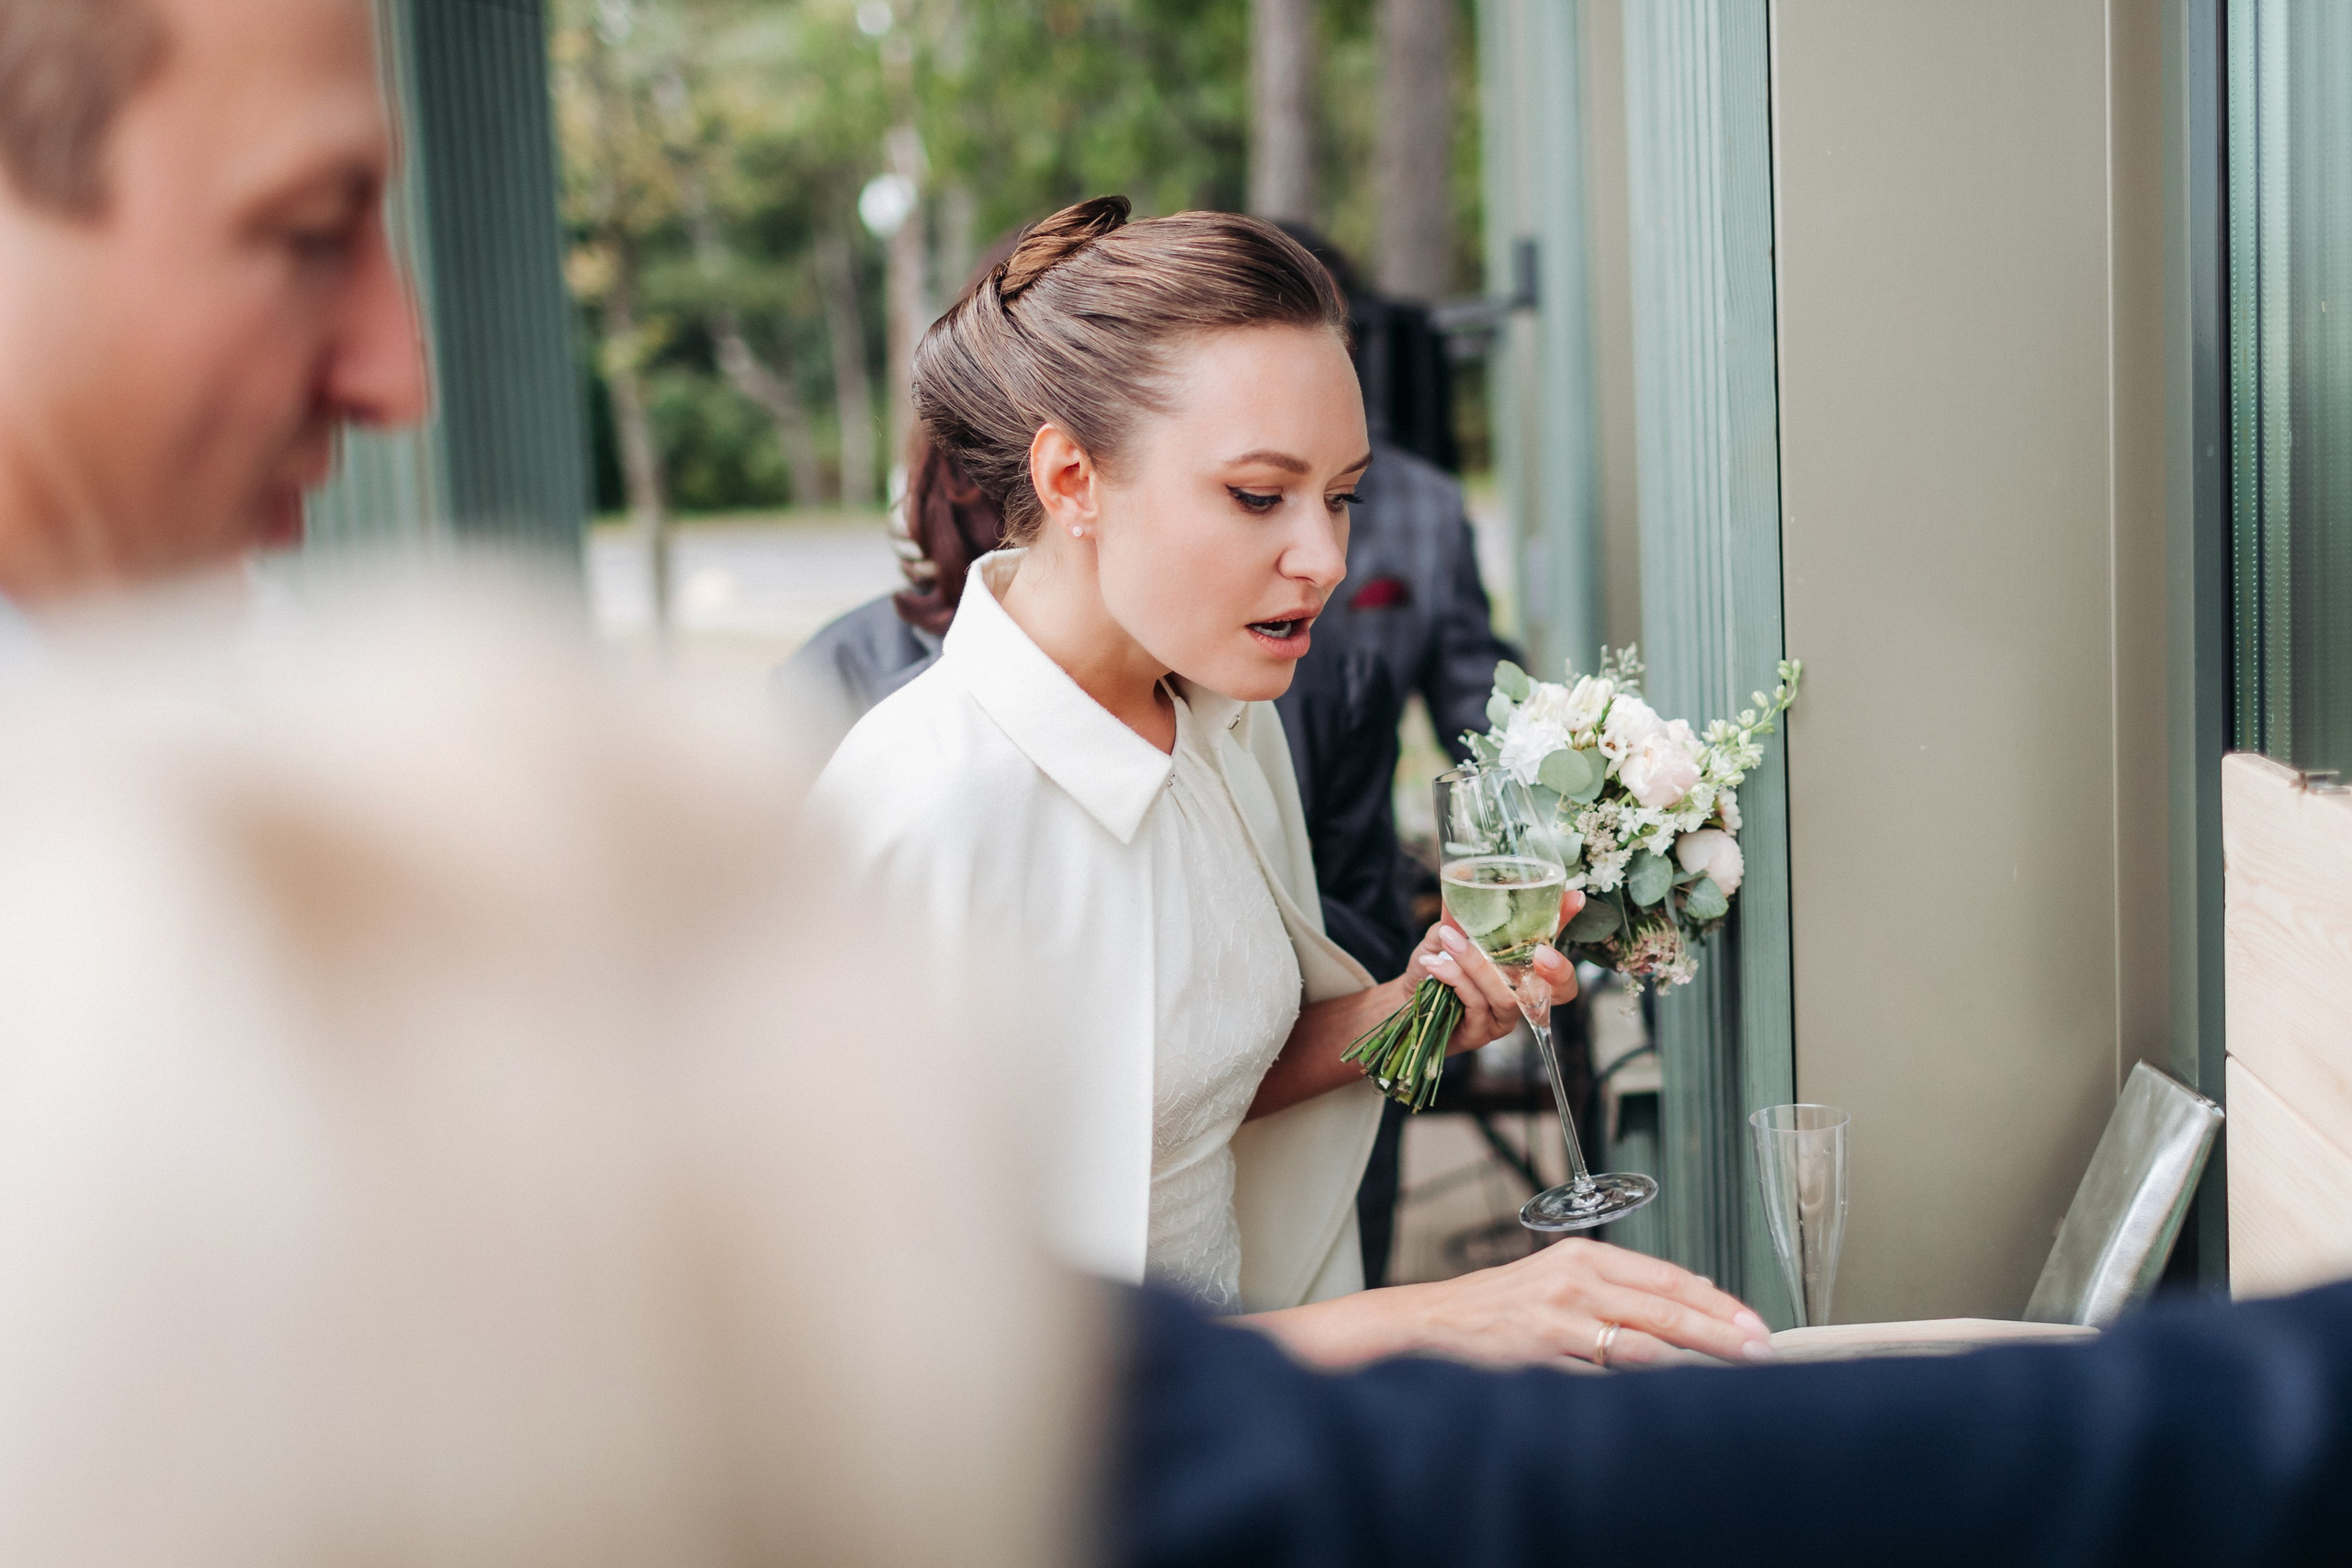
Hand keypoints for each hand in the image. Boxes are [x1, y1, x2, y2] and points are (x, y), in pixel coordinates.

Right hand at [1251, 1238, 1773, 1369]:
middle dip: (1722, 1332)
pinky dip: (1645, 1381)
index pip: (1668, 1276)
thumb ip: (1612, 1294)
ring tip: (1734, 1373)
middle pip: (1667, 1305)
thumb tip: (1684, 1308)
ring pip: (1645, 1340)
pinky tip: (1673, 1390)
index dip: (1717, 1301)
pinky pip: (1606, 1370)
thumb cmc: (1492, 1312)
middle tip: (1762, 1350)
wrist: (1426, 1326)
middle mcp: (1574, 1279)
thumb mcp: (1554, 1285)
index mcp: (1582, 1257)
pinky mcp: (1542, 1349)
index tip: (1753, 1324)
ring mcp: (1558, 1315)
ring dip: (1696, 1359)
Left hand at [1401, 887, 1584, 1054]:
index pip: (1556, 944)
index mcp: (1521, 967)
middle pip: (1560, 990)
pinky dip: (1455, 979)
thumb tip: (1464, 873)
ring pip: (1507, 994)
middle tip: (1542, 952)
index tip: (1575, 898)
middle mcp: (1521, 995)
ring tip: (1448, 938)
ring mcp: (1503, 1018)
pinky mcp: (1480, 1033)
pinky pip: (1476, 1004)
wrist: (1401, 1002)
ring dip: (1477, 963)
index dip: (1568, 924)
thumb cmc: (1432, 968)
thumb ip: (1459, 914)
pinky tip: (1434, 964)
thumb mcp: (1445, 935)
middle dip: (1557, 969)